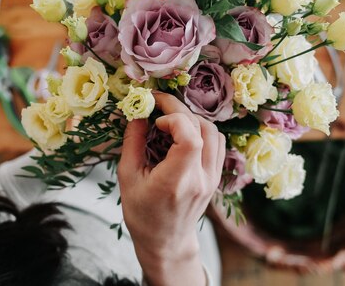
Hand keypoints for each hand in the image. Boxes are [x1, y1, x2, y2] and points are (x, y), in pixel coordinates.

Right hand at [118, 92, 225, 285]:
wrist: (165, 241)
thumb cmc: (141, 213)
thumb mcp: (127, 177)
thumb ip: (133, 142)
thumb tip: (138, 112)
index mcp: (177, 182)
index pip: (191, 138)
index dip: (174, 118)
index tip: (154, 118)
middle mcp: (200, 179)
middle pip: (202, 128)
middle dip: (178, 109)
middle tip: (157, 103)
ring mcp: (212, 178)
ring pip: (214, 132)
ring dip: (192, 118)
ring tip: (170, 118)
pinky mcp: (216, 176)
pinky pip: (217, 143)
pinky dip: (202, 130)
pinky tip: (183, 131)